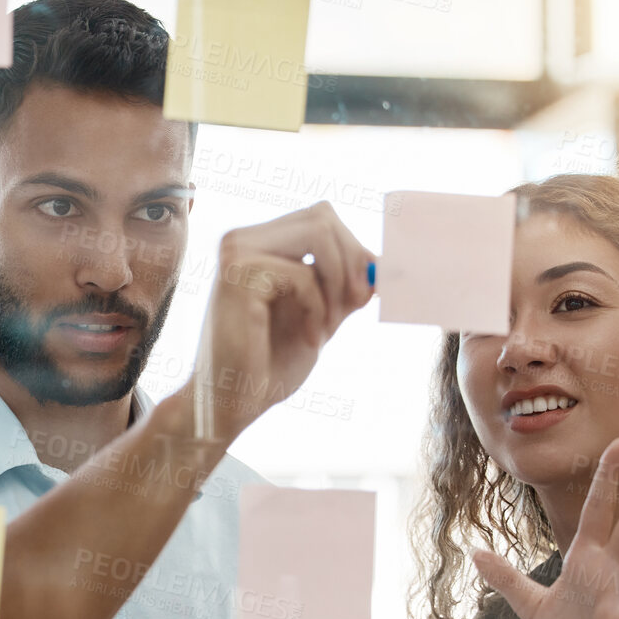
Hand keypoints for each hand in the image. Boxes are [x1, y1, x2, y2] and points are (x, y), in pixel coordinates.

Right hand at [192, 201, 374, 440]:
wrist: (234, 401)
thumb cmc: (270, 363)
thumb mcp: (320, 315)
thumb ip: (345, 286)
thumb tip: (383, 262)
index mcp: (258, 243)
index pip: (321, 217)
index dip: (353, 250)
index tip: (366, 294)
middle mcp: (242, 239)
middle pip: (322, 216)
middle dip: (351, 262)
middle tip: (357, 305)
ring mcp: (237, 253)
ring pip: (317, 234)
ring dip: (337, 283)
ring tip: (330, 326)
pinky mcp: (238, 275)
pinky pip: (304, 275)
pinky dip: (318, 310)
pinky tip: (310, 340)